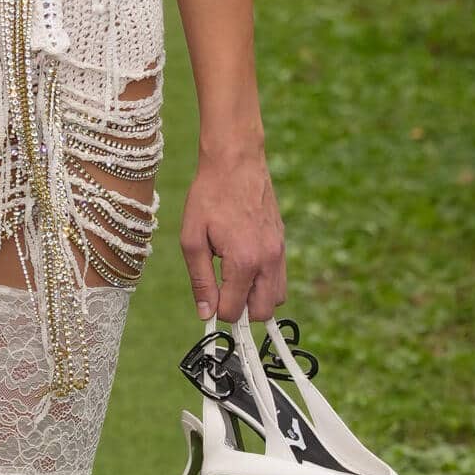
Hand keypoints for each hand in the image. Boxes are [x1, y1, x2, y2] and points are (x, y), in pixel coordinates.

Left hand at [178, 142, 285, 326]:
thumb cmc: (209, 196)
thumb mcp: (192, 239)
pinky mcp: (282, 242)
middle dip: (241, 310)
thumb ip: (200, 280)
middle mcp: (268, 260)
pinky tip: (243, 263)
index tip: (207, 300)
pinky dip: (263, 281)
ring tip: (232, 279)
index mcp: (244, 261)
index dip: (217, 311)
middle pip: (263, 312)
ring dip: (255, 297)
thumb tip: (206, 313)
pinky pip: (280, 277)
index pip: (235, 310)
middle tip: (221, 293)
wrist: (235, 161)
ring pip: (276, 297)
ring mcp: (279, 251)